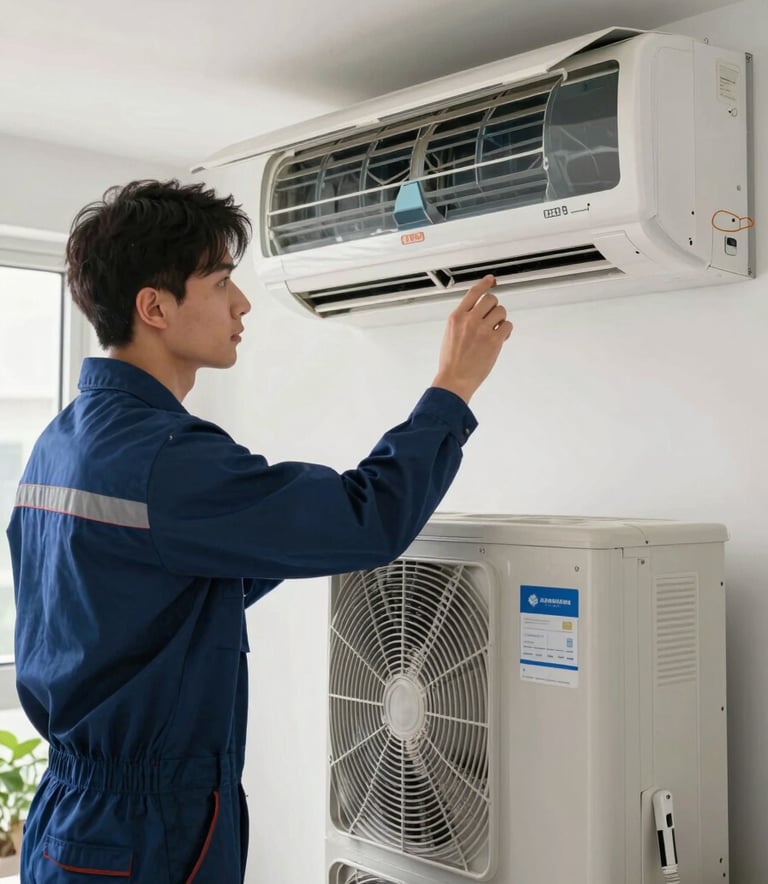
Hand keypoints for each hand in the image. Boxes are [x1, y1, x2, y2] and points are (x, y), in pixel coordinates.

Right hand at [431, 275, 512, 403]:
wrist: (455, 379)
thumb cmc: (452, 361)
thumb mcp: (450, 334)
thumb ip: (462, 321)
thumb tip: (477, 313)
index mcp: (456, 317)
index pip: (473, 293)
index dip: (484, 284)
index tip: (490, 280)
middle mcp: (469, 320)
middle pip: (491, 299)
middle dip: (494, 307)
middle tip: (492, 317)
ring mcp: (482, 330)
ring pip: (501, 312)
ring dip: (501, 320)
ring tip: (495, 331)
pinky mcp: (494, 340)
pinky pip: (507, 326)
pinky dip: (506, 331)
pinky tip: (500, 338)